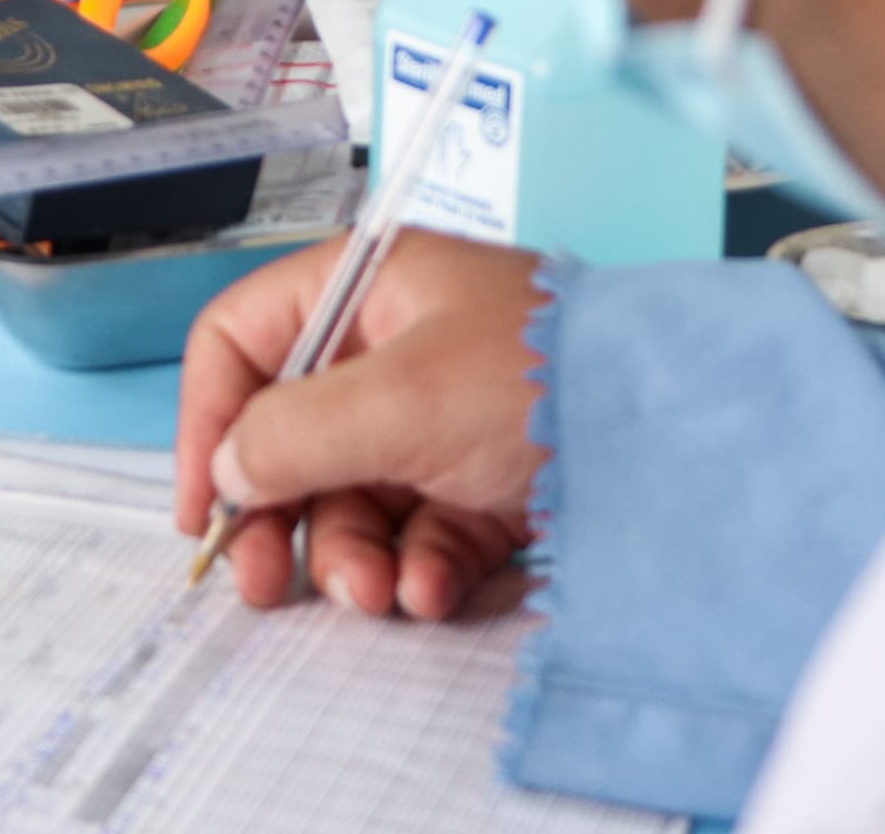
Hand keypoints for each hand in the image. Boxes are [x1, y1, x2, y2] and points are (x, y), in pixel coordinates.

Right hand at [174, 229, 549, 618]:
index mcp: (369, 288)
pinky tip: (433, 593)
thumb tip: (231, 467)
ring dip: (352, 557)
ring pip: (356, 498)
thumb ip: (296, 434)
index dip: (209, 421)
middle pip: (294, 436)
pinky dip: (419, 569)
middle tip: (264, 587)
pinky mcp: (490, 479)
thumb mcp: (403, 399)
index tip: (203, 509)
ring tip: (378, 597)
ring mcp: (445, 416)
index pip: (245, 342)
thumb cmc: (545, 377)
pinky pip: (422, 532)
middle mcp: (399, 346)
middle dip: (281, 517)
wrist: (681, 435)